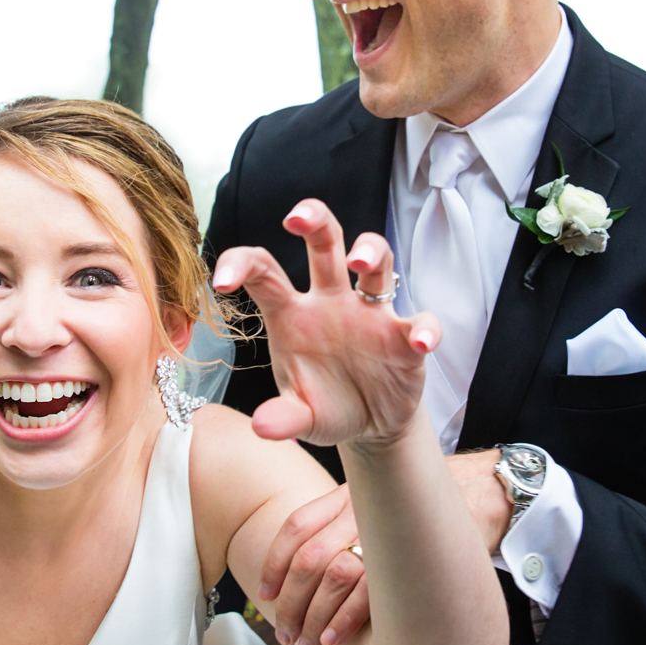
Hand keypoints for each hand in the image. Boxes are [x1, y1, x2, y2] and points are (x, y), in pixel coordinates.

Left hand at [213, 200, 440, 447]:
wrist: (368, 426)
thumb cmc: (326, 407)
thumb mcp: (302, 417)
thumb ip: (284, 418)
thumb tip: (262, 427)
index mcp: (294, 315)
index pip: (265, 273)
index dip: (241, 265)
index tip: (221, 281)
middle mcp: (332, 302)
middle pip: (325, 243)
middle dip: (314, 220)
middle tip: (296, 217)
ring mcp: (370, 314)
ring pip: (376, 260)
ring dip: (370, 251)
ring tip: (359, 264)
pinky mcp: (404, 336)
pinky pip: (421, 321)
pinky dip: (424, 328)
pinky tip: (419, 343)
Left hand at [260, 450, 510, 644]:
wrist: (475, 492)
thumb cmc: (418, 508)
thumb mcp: (373, 502)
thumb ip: (339, 524)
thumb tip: (304, 570)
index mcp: (345, 496)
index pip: (296, 526)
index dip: (274, 563)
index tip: (266, 595)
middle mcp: (360, 509)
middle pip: (309, 557)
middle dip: (291, 602)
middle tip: (284, 633)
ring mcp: (384, 531)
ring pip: (333, 576)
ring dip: (314, 617)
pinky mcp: (406, 555)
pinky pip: (368, 590)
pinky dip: (345, 619)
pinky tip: (333, 639)